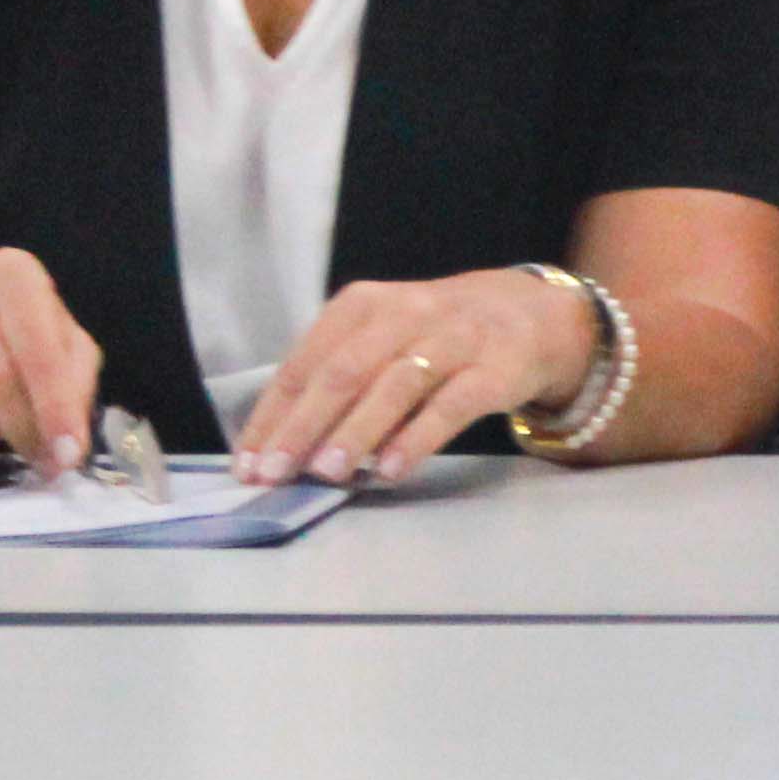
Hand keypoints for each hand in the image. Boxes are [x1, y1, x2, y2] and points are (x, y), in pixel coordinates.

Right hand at [0, 248, 107, 478]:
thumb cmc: (9, 332)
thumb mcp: (59, 344)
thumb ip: (74, 388)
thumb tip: (68, 449)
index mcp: (13, 272)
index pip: (40, 349)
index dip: (56, 406)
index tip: (68, 453)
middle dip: (23, 426)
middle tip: (40, 455)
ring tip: (4, 427)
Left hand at [231, 269, 600, 486]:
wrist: (531, 314)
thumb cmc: (434, 336)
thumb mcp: (380, 340)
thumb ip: (337, 382)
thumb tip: (283, 445)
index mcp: (359, 306)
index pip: (303, 365)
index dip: (272, 416)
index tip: (247, 463)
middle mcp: (402, 314)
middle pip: (341, 373)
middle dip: (301, 427)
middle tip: (273, 473)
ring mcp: (452, 339)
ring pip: (393, 386)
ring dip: (355, 432)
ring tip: (325, 473)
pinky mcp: (495, 368)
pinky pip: (451, 405)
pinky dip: (417, 438)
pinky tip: (391, 469)